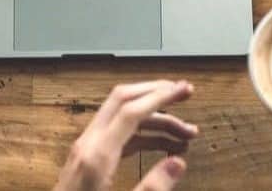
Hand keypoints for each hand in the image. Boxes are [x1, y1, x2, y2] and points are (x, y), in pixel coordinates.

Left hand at [54, 80, 197, 190]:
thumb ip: (152, 188)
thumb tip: (178, 162)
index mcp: (96, 156)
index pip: (131, 111)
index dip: (161, 97)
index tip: (185, 91)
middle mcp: (88, 144)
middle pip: (122, 101)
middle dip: (155, 93)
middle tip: (185, 93)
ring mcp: (85, 149)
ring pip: (121, 117)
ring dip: (154, 118)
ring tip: (186, 134)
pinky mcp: (87, 159)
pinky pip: (117, 134)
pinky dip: (142, 133)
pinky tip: (164, 146)